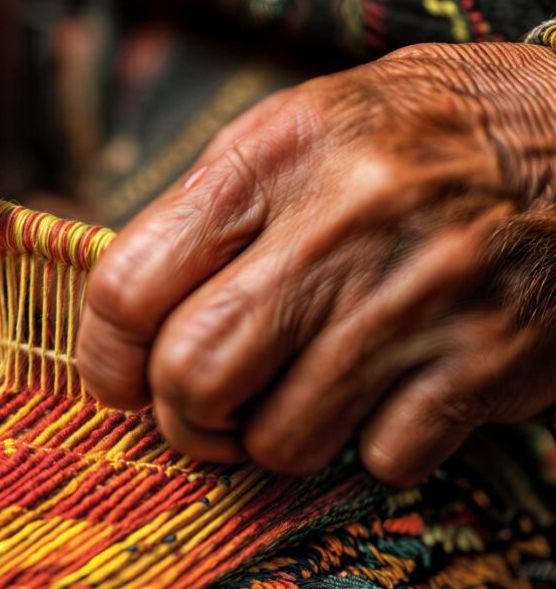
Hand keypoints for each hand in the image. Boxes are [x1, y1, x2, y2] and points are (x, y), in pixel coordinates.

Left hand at [79, 42, 555, 484]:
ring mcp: (415, 299)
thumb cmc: (420, 135)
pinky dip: (373, 446)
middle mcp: (339, 224)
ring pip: (280, 440)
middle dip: (183, 416)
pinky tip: (392, 393)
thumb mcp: (300, 128)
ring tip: (304, 394)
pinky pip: (380, 459)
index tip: (120, 380)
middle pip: (191, 377)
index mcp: (272, 158)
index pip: (126, 286)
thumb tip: (128, 311)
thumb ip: (208, 212)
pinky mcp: (484, 362)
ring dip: (276, 438)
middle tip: (204, 410)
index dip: (104, 356)